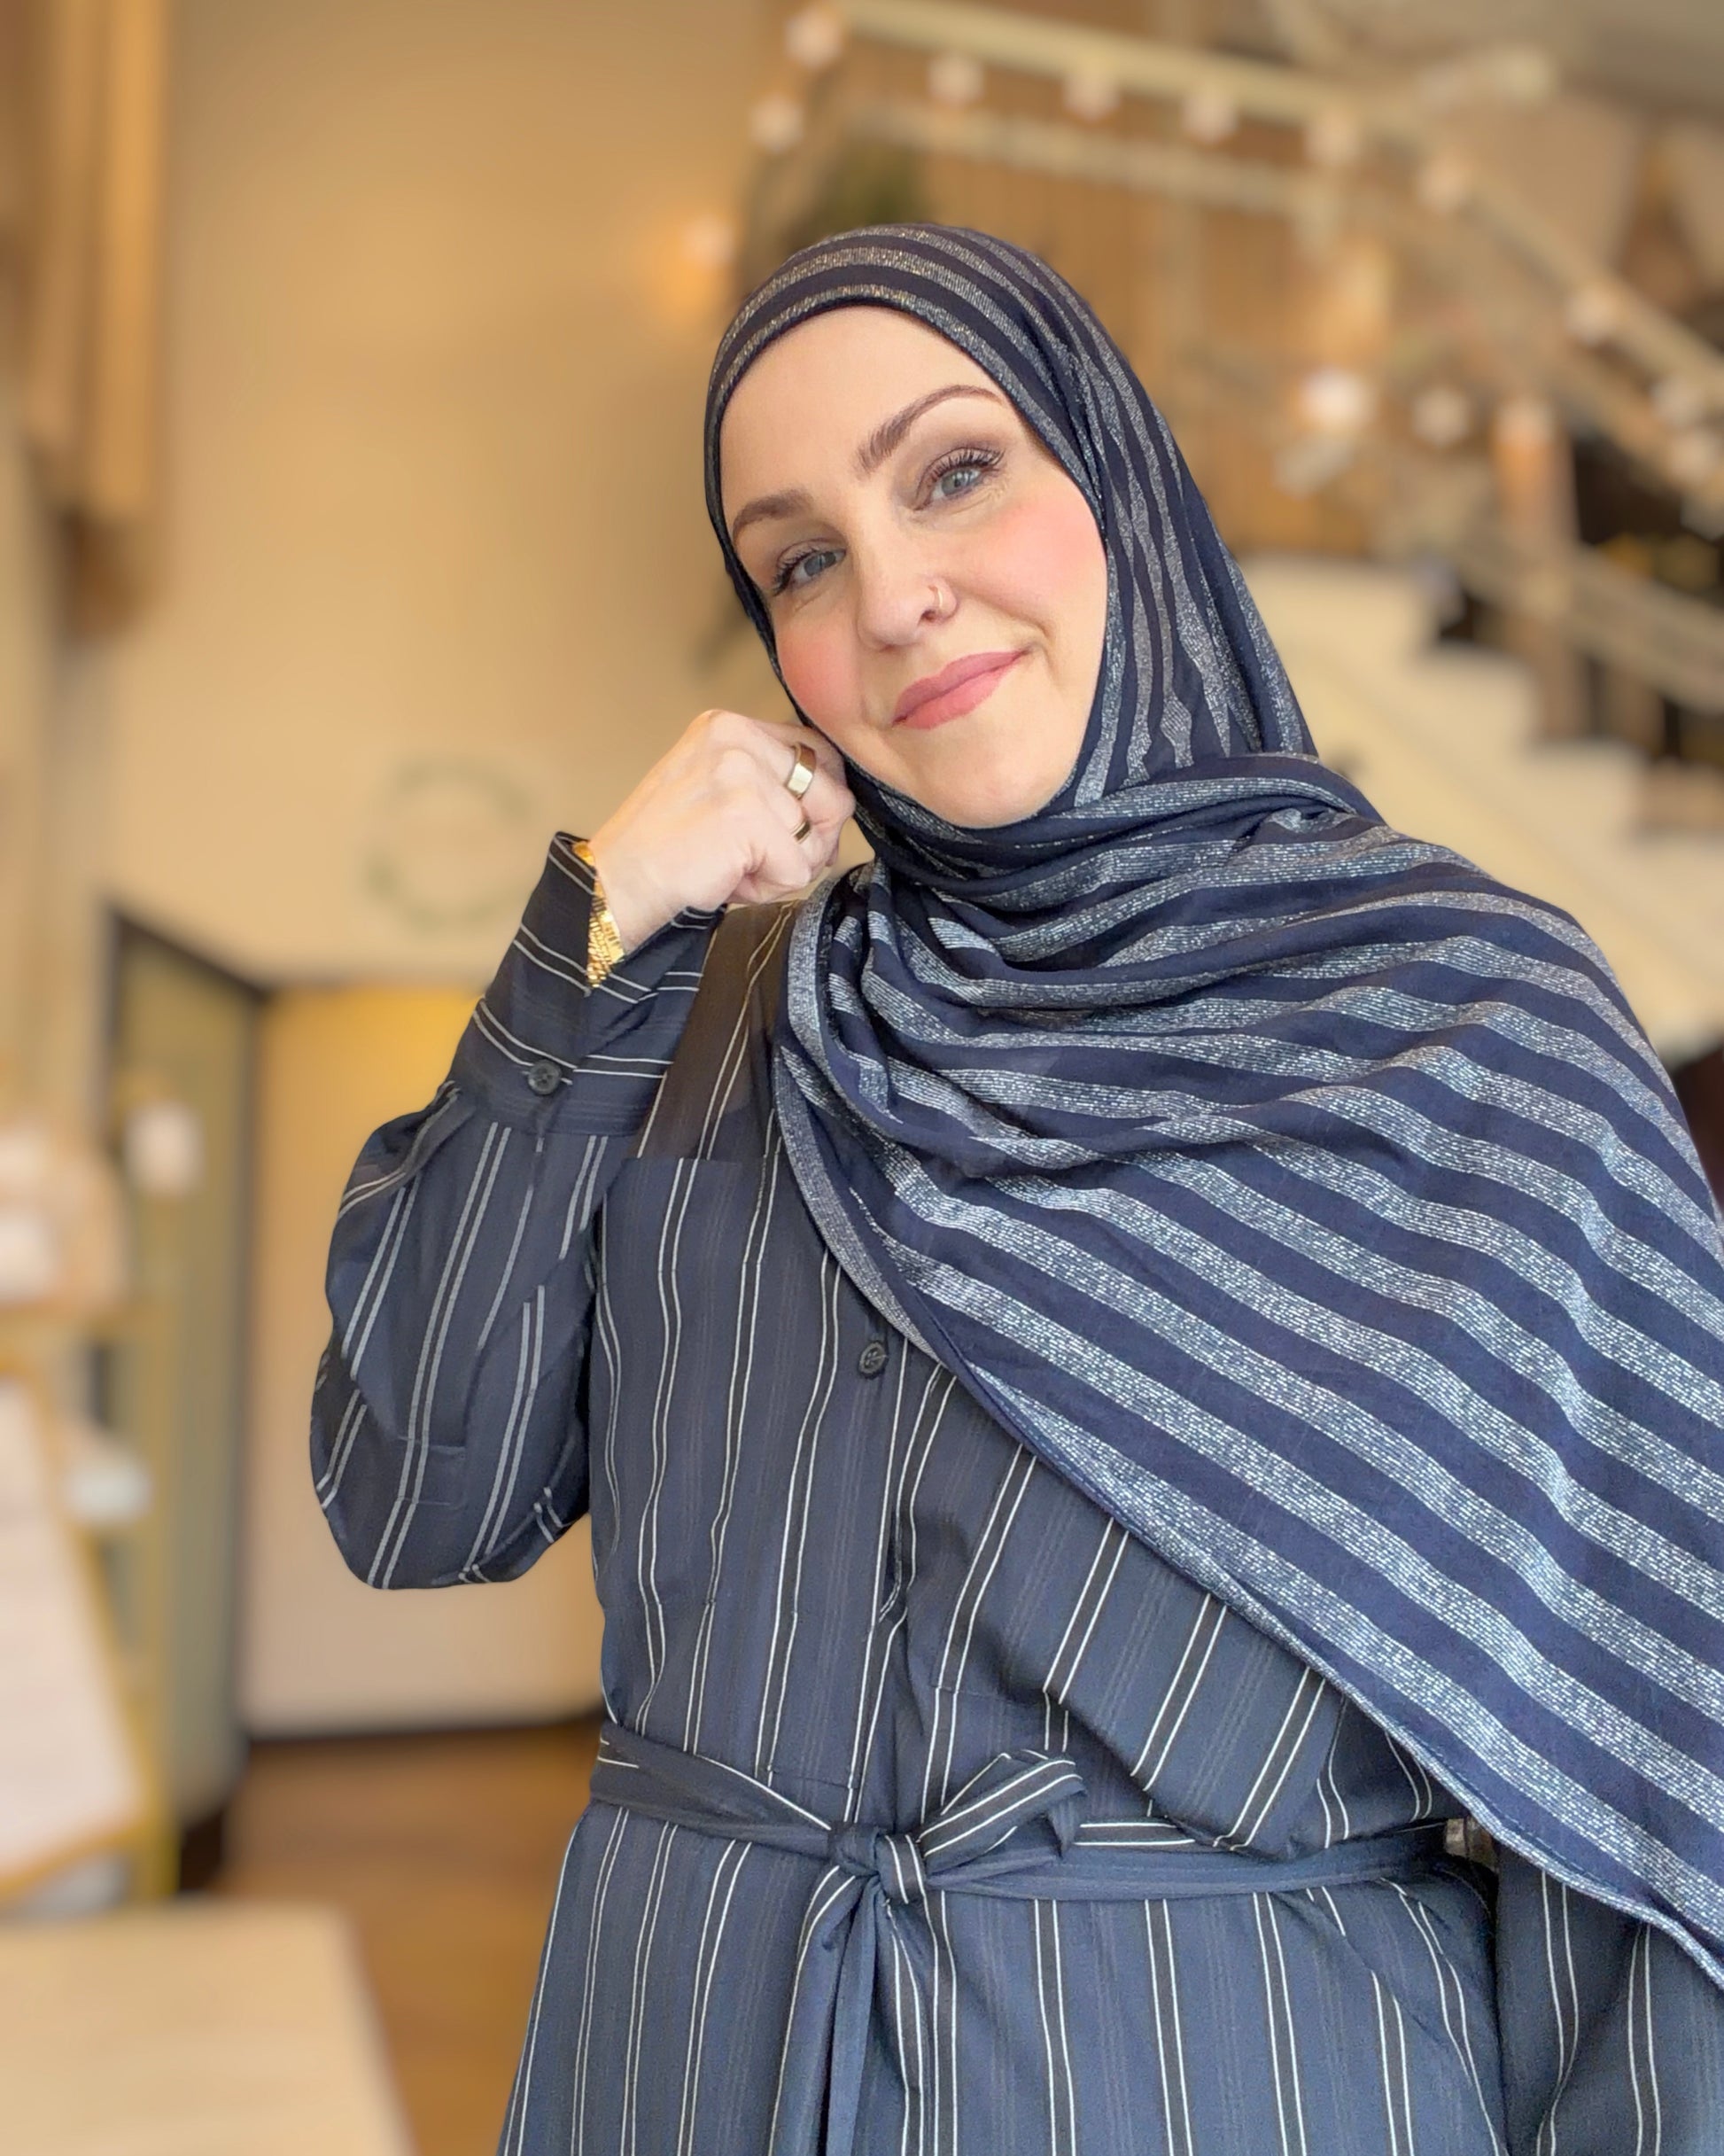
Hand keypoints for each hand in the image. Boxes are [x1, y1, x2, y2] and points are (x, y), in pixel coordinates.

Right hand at [586, 710, 854, 952]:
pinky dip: (770, 888)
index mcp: (728, 725)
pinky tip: (729, 882)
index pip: (818, 753)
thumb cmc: (668, 849)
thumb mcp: (716, 789)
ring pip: (815, 836)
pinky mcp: (745, 815)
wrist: (615, 884)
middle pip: (830, 793)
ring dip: (783, 867)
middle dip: (810, 840)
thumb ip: (768, 781)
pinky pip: (797, 867)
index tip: (791, 831)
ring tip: (733, 869)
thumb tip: (840, 805)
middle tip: (761, 860)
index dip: (819, 801)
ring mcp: (741, 773)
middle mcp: (736, 738)